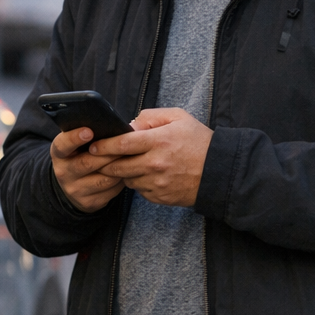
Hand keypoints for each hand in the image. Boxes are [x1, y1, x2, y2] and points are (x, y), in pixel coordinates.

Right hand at [50, 126, 126, 212]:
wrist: (72, 186)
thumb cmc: (80, 156)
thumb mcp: (75, 145)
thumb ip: (86, 135)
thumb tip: (109, 125)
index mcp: (59, 154)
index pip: (62, 145)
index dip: (74, 138)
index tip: (89, 131)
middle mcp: (63, 172)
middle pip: (87, 163)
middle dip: (107, 154)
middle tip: (124, 144)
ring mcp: (75, 189)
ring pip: (103, 179)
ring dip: (118, 168)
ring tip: (131, 158)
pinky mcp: (88, 203)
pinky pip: (110, 191)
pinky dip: (121, 181)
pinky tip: (127, 173)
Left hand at [91, 107, 211, 206]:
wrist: (220, 172)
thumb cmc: (199, 142)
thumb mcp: (179, 118)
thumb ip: (151, 117)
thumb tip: (130, 125)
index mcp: (158, 141)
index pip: (121, 144)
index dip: (103, 146)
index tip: (93, 145)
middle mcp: (155, 164)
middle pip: (118, 166)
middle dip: (105, 162)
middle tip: (98, 158)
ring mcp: (158, 183)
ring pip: (127, 180)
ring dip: (123, 173)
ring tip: (128, 164)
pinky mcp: (161, 197)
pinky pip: (140, 191)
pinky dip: (138, 183)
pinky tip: (145, 175)